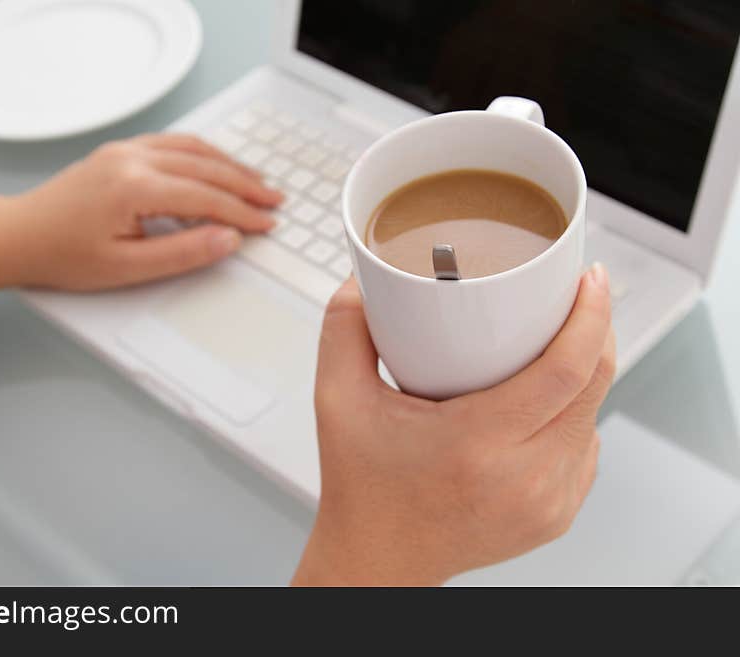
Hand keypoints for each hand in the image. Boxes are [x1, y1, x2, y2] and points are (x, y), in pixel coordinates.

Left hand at [0, 133, 281, 289]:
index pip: (205, 197)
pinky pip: (172, 143)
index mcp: (134, 187)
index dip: (241, 213)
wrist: (18, 236)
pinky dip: (203, 153)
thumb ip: (182, 253)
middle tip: (274, 201)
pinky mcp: (119, 152)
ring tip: (256, 182)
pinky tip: (217, 165)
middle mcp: (132, 159)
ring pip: (192, 148)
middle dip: (245, 185)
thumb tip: (227, 239)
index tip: (266, 225)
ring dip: (228, 164)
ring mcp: (125, 150)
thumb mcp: (126, 267)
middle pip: (205, 167)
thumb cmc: (63, 255)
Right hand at [293, 266, 614, 585]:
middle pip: (593, 387)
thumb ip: (343, 330)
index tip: (589, 280)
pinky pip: (583, 449)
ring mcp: (547, 503)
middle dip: (598, 331)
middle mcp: (523, 478)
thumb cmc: (362, 488)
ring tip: (558, 342)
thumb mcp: (336, 401)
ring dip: (588, 373)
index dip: (590, 318)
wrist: (378, 559)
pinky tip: (547, 400)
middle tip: (577, 296)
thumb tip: (363, 280)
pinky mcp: (555, 516)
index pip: (565, 372)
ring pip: (593, 417)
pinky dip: (574, 415)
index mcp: (477, 445)